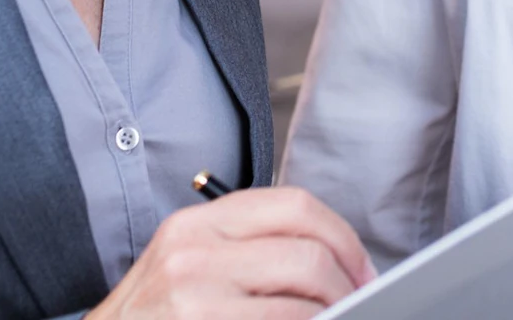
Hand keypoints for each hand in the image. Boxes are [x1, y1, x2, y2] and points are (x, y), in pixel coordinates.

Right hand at [88, 186, 374, 319]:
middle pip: (307, 249)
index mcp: (197, 223)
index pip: (294, 204)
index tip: (360, 268)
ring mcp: (193, 293)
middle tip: (360, 302)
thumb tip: (330, 260)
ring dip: (332, 313)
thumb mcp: (190, 268)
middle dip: (347, 282)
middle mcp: (193, 249)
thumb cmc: (152, 319)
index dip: (342, 237)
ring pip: (302, 295)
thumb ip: (249, 251)